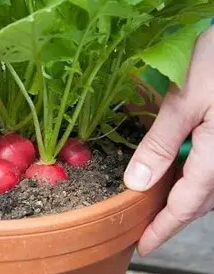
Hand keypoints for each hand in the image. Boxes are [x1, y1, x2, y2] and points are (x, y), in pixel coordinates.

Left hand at [125, 29, 213, 255]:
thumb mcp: (183, 99)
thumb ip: (161, 142)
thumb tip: (137, 182)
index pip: (188, 203)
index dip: (164, 228)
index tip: (144, 245)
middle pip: (203, 200)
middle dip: (174, 216)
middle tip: (145, 228)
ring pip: (212, 186)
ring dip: (186, 197)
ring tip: (154, 203)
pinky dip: (197, 176)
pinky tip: (176, 170)